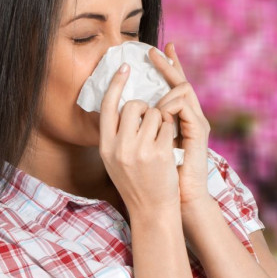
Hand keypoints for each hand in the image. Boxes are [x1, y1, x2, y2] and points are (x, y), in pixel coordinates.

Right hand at [98, 61, 180, 217]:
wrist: (152, 211)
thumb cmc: (137, 184)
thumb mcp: (115, 161)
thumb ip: (116, 136)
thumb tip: (123, 108)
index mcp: (105, 146)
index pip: (106, 106)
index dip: (116, 84)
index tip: (125, 67)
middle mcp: (118, 146)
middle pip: (134, 105)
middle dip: (147, 109)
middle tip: (152, 124)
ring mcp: (138, 149)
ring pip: (154, 113)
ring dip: (162, 121)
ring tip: (160, 142)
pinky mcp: (158, 153)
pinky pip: (168, 126)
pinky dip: (171, 132)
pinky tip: (169, 149)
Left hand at [149, 42, 212, 207]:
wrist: (177, 199)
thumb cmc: (158, 179)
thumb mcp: (143, 147)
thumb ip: (138, 129)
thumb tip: (121, 113)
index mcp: (176, 119)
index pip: (173, 87)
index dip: (168, 67)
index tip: (159, 48)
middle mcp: (189, 117)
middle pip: (180, 81)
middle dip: (168, 64)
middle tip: (154, 50)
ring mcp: (196, 122)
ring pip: (182, 89)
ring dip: (165, 88)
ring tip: (155, 101)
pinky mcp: (200, 130)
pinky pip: (183, 105)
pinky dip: (169, 103)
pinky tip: (160, 110)